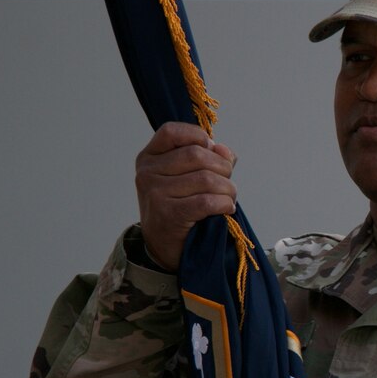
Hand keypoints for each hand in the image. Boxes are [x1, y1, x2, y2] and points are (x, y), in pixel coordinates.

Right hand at [135, 121, 237, 270]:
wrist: (163, 246)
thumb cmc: (179, 206)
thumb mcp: (186, 177)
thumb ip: (208, 158)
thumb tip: (224, 150)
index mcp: (149, 157)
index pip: (171, 131)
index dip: (197, 136)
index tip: (211, 150)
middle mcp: (147, 173)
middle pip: (197, 155)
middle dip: (223, 168)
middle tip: (228, 183)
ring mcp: (155, 193)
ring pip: (206, 179)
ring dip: (228, 189)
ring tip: (229, 198)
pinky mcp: (168, 215)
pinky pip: (206, 202)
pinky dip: (224, 204)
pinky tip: (227, 209)